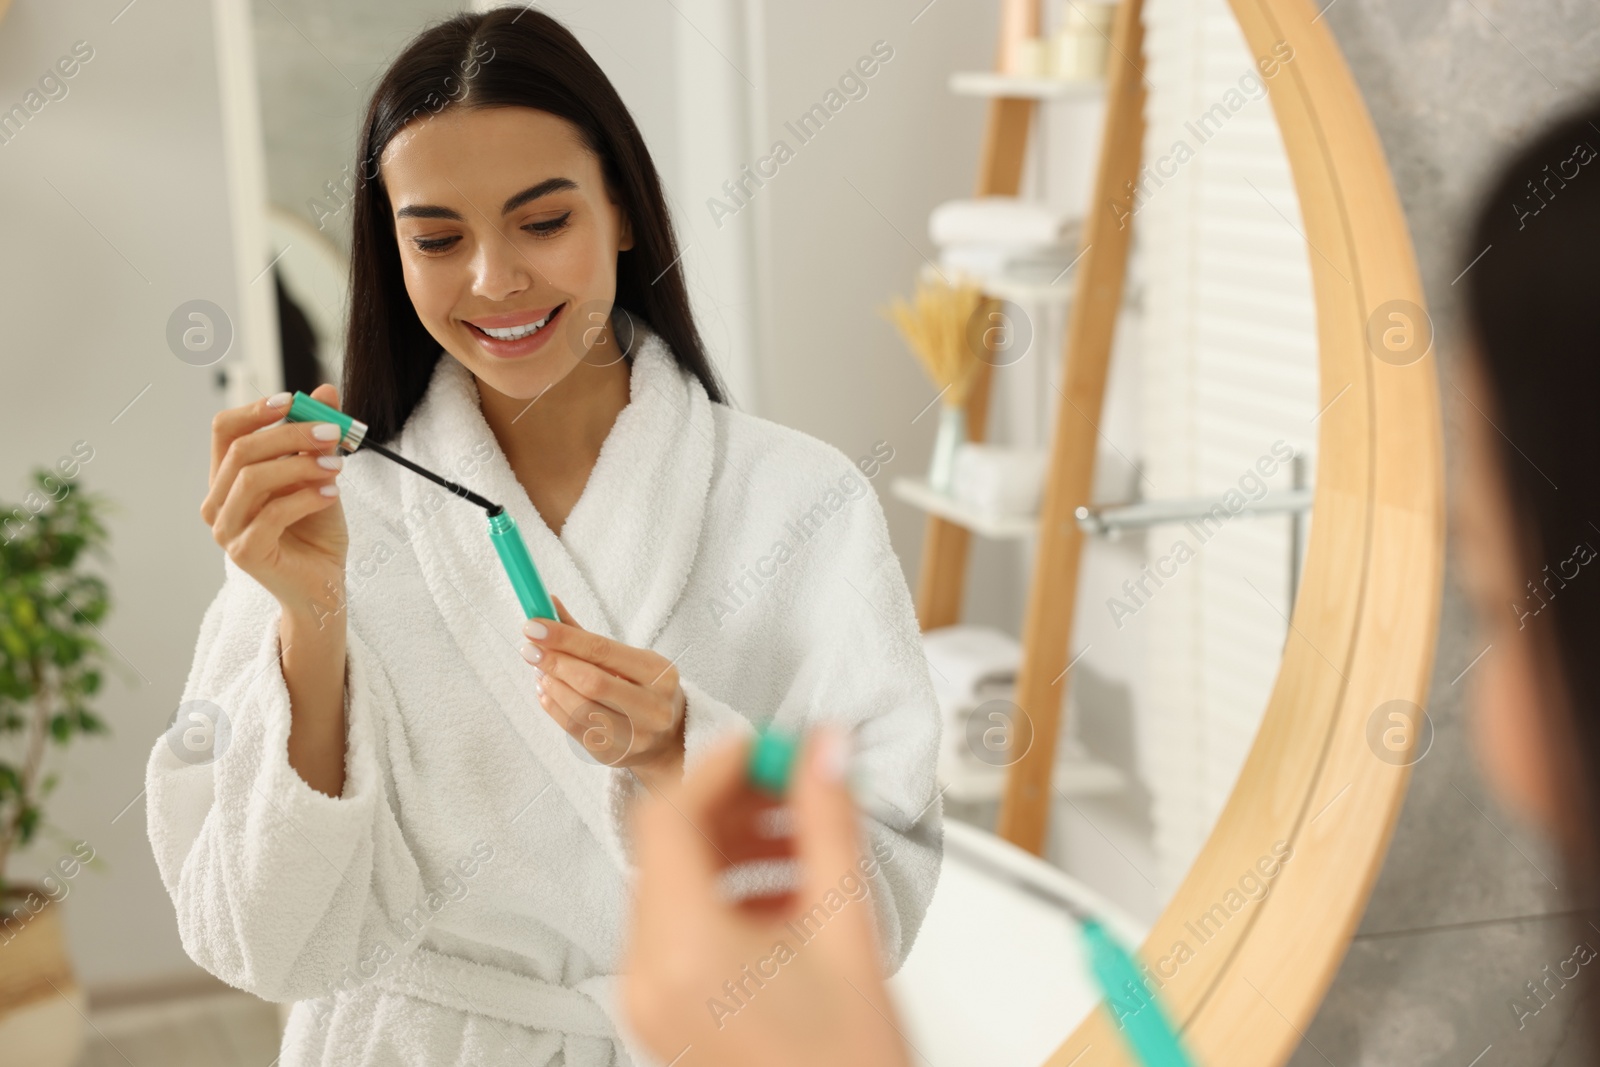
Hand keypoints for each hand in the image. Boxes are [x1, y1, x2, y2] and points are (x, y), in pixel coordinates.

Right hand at [200, 385, 348, 623]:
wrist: (323, 585)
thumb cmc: (315, 531)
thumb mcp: (320, 475)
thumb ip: (317, 438)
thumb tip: (327, 391)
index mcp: (228, 479)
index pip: (224, 431)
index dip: (254, 410)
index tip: (292, 400)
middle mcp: (218, 502)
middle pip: (242, 450)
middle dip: (290, 434)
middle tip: (333, 431)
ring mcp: (226, 530)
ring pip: (253, 479)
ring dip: (300, 465)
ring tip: (338, 467)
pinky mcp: (245, 552)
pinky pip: (272, 513)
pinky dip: (306, 497)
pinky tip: (332, 492)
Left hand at [521, 594, 685, 785]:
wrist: (668, 738)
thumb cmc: (642, 689)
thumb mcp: (627, 659)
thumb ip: (585, 635)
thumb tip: (548, 603)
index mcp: (660, 673)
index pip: (604, 651)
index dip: (565, 638)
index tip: (534, 626)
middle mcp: (653, 707)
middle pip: (592, 682)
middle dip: (555, 662)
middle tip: (530, 649)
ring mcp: (636, 736)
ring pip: (580, 709)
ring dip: (551, 685)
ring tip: (539, 670)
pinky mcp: (614, 755)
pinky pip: (574, 729)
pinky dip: (553, 706)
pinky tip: (545, 691)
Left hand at [621, 728, 912, 1066]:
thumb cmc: (849, 1065)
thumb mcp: (848, 930)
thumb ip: (830, 825)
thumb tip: (823, 750)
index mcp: (683, 950)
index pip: (668, 817)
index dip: (716, 766)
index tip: (763, 746)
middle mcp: (648, 975)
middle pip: (667, 849)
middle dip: (732, 806)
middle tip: (792, 785)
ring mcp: (650, 1001)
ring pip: (674, 885)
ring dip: (734, 847)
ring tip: (803, 839)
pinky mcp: (666, 1015)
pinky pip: (680, 928)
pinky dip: (727, 895)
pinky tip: (790, 892)